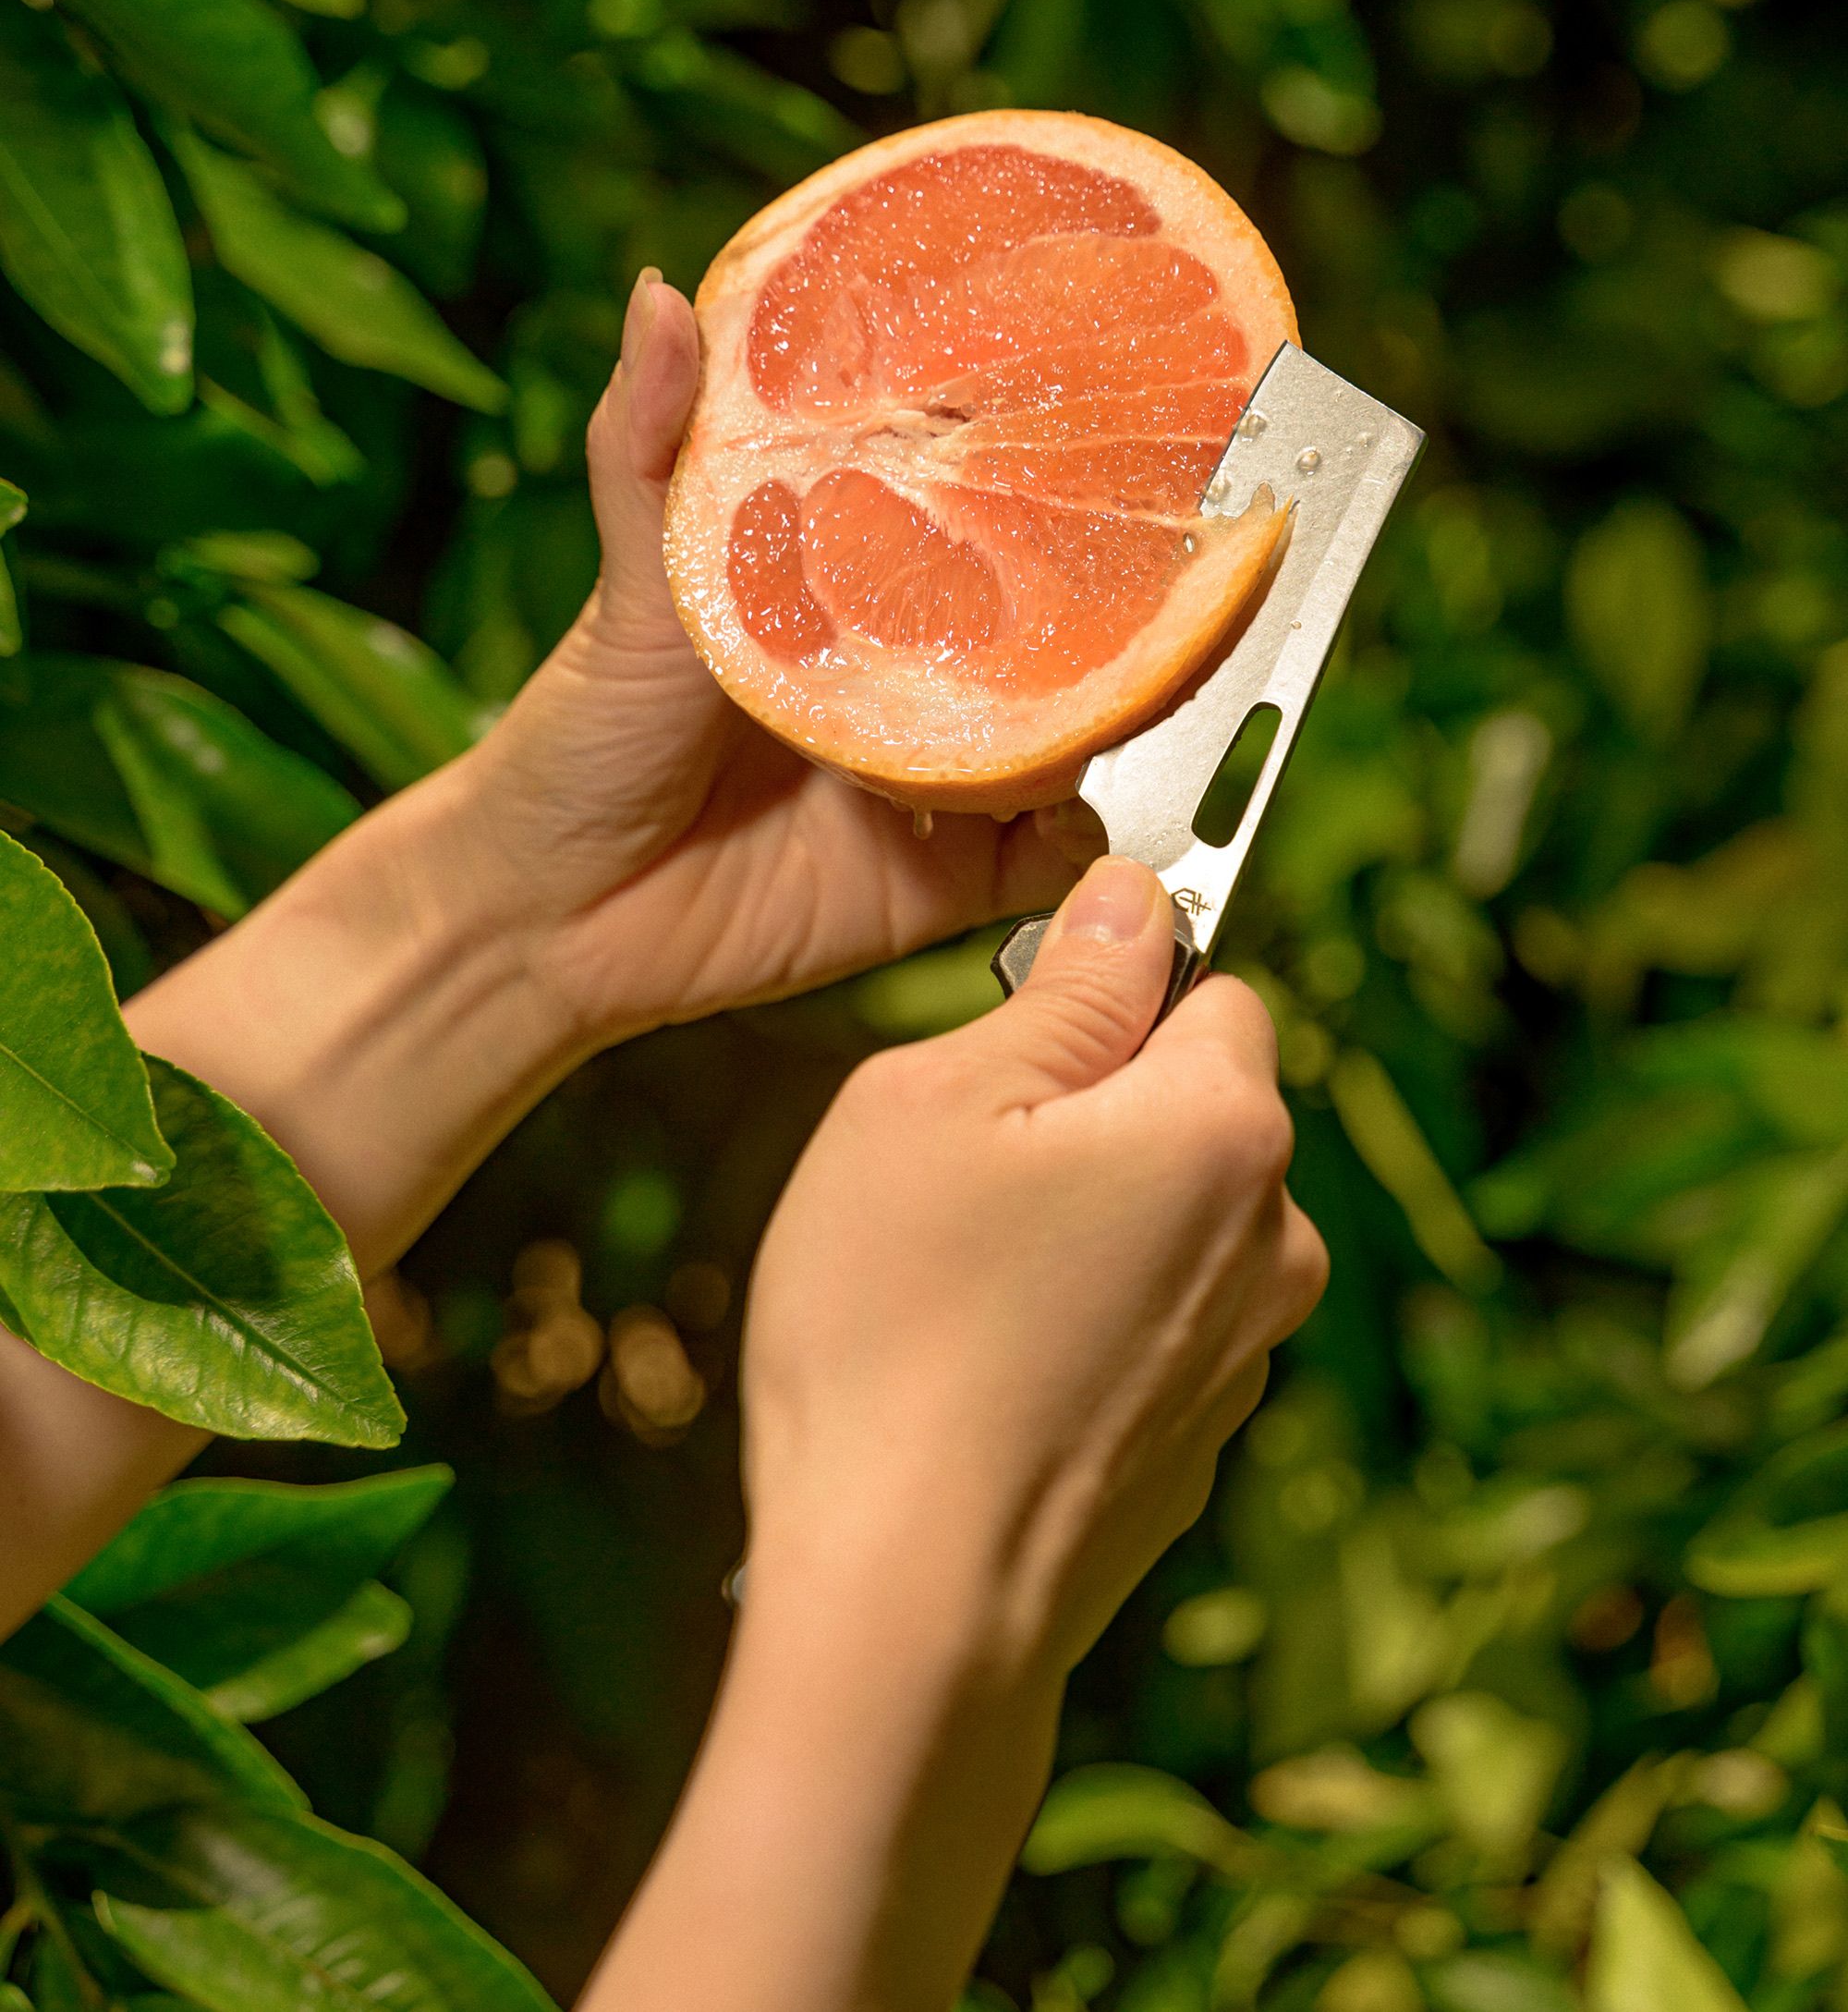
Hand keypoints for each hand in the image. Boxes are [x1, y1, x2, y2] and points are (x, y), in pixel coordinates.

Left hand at [446, 270, 1096, 1047]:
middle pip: (1044, 634)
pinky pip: (1043, 861)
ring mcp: (930, 781)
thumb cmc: (578, 735)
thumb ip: (652, 450)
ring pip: (1065, 742)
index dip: (1041, 487)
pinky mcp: (940, 883)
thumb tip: (659, 292)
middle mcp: (905, 677)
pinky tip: (1058, 819)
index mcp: (848, 589)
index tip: (1112, 435)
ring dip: (1106, 723)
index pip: (970, 522)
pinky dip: (1072, 846)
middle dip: (1107, 610)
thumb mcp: (632, 582)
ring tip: (1130, 691)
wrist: (550, 917)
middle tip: (1160, 576)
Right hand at [584, 855, 1325, 2011]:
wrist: (910, 1603)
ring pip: (1170, 1217)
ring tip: (958, 1282)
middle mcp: (1275, 1237)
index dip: (1107, 987)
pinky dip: (1085, 1317)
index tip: (1015, 1023)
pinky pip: (1151, 1321)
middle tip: (958, 1165)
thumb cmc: (893, 1330)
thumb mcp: (935, 1104)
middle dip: (1091, 1106)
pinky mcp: (1200, 1442)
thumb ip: (1061, 991)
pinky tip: (986, 1366)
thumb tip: (1132, 901)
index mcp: (1224, 1127)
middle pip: (1195, 1104)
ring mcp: (1246, 1352)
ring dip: (1086, 1216)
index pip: (1214, 983)